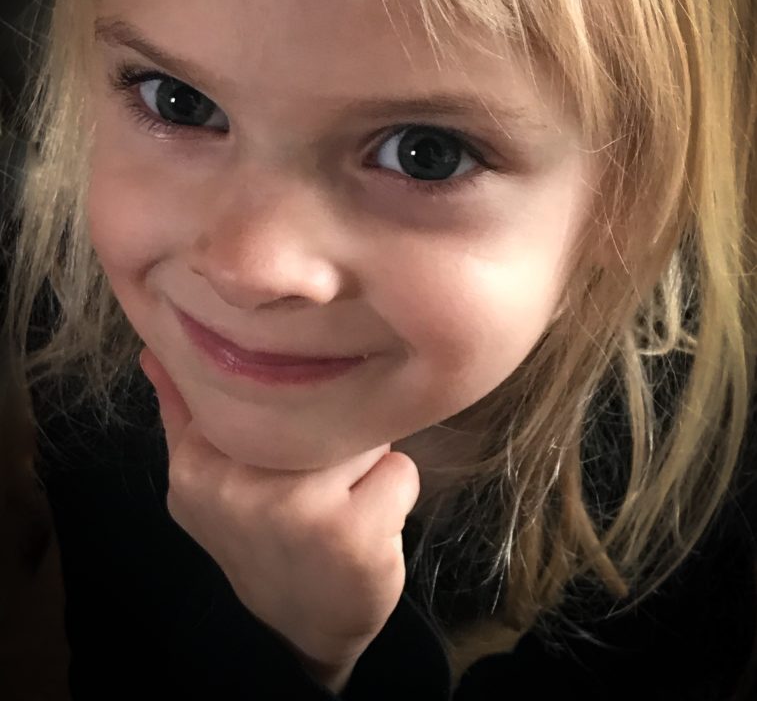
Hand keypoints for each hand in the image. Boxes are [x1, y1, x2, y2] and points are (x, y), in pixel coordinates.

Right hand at [139, 347, 420, 689]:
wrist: (299, 627)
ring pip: (364, 435)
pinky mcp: (350, 535)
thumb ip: (184, 410)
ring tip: (343, 501)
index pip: (265, 383)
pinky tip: (369, 526)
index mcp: (198, 464)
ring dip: (369, 465)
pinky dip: (397, 494)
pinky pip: (400, 471)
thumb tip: (155, 348)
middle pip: (321, 404)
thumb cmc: (259, 534)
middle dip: (333, 435)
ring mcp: (294, 510)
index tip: (289, 440)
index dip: (293, 401)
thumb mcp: (206, 478)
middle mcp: (239, 484)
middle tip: (317, 482)